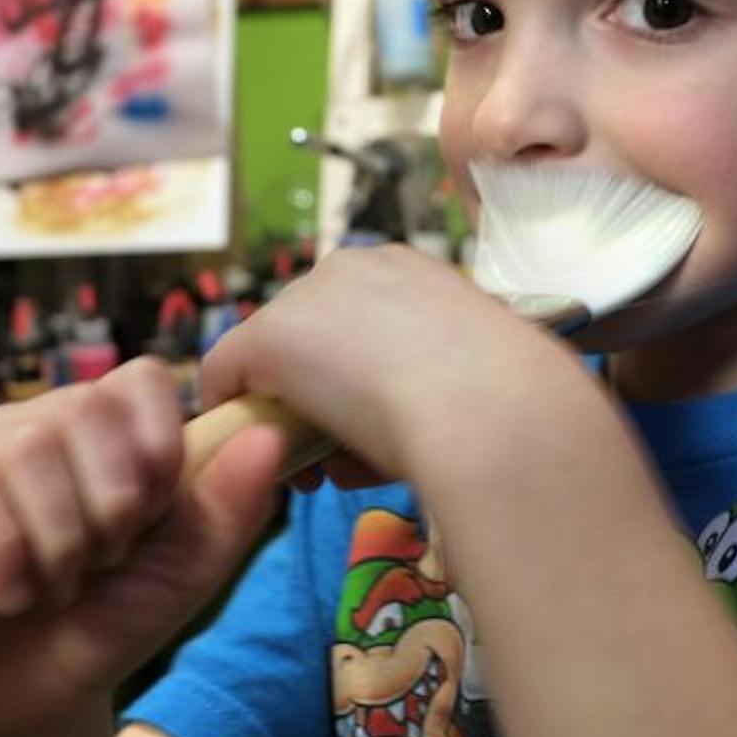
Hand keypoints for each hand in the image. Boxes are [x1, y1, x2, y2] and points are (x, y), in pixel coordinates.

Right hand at [0, 356, 286, 736]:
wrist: (28, 705)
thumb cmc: (101, 624)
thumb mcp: (184, 574)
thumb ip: (230, 507)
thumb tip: (269, 437)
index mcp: (97, 431)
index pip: (137, 381)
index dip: (157, 447)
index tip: (154, 516)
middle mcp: (27, 426)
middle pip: (83, 411)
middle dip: (109, 508)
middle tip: (98, 567)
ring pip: (26, 449)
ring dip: (58, 543)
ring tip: (52, 589)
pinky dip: (3, 558)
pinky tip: (8, 598)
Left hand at [199, 245, 591, 486]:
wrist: (494, 412)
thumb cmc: (508, 402)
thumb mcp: (475, 377)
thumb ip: (436, 379)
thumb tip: (398, 417)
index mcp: (410, 269)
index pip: (360, 322)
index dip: (359, 376)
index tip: (377, 424)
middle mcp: (354, 266)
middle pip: (311, 336)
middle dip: (321, 396)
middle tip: (345, 457)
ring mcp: (306, 299)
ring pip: (275, 359)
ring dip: (294, 414)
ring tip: (333, 470)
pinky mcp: (265, 339)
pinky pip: (228, 377)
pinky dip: (240, 415)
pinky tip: (278, 457)